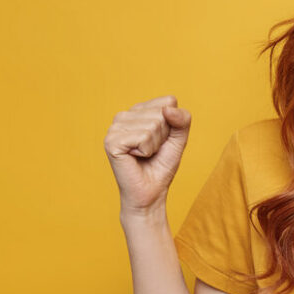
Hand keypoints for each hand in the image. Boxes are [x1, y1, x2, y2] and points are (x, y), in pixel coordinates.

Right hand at [104, 95, 191, 214]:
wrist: (150, 192)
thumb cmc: (162, 165)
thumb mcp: (179, 139)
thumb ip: (182, 119)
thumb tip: (168, 110)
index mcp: (138, 110)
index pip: (169, 102)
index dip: (173, 124)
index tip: (162, 140)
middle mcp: (124, 115)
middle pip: (162, 113)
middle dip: (163, 136)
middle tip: (152, 151)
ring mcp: (115, 127)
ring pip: (153, 125)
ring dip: (155, 145)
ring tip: (144, 155)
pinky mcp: (111, 140)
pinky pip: (143, 137)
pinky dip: (146, 151)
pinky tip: (135, 157)